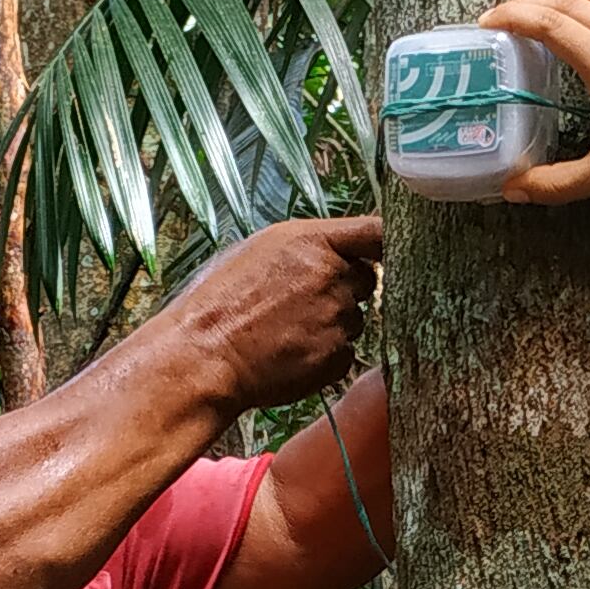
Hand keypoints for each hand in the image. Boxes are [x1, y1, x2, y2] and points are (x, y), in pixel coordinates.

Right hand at [154, 215, 383, 411]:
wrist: (204, 357)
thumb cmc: (218, 303)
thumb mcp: (256, 252)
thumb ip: (304, 249)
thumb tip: (334, 253)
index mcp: (311, 241)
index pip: (375, 231)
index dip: (385, 242)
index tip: (386, 251)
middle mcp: (332, 275)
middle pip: (366, 279)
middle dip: (344, 290)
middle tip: (302, 304)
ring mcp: (338, 317)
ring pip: (353, 319)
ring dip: (332, 325)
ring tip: (286, 332)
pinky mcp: (338, 356)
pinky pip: (345, 352)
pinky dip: (325, 356)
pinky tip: (290, 354)